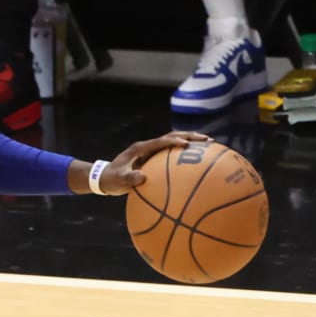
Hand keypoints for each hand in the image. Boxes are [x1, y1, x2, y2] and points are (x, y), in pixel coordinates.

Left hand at [92, 132, 214, 194]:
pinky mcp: (155, 158)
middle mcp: (148, 147)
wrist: (105, 179)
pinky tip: (198, 163)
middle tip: (207, 140)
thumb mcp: (119, 180)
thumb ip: (129, 179)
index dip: (174, 142)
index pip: (161, 142)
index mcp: (141, 148)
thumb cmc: (112, 179)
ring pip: (175, 142)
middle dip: (190, 136)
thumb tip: (142, 178)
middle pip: (173, 136)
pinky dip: (186, 155)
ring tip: (210, 146)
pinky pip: (173, 154)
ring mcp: (152, 151)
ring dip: (191, 142)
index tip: (187, 145)